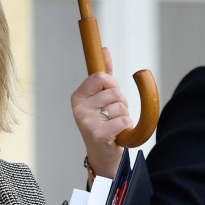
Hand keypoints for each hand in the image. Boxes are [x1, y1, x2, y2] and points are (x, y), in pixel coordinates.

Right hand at [71, 47, 129, 178]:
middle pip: (113, 91)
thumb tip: (104, 50)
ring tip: (114, 125)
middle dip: (121, 101)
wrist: (102, 154)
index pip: (100, 77)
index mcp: (78, 97)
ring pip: (120, 106)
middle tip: (113, 114)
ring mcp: (87, 121)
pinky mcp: (98, 134)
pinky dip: (126, 126)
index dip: (112, 84)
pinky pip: (124, 120)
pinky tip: (117, 133)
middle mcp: (79, 108)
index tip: (110, 94)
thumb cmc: (103, 123)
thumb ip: (103, 74)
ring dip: (124, 115)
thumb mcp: (100, 97)